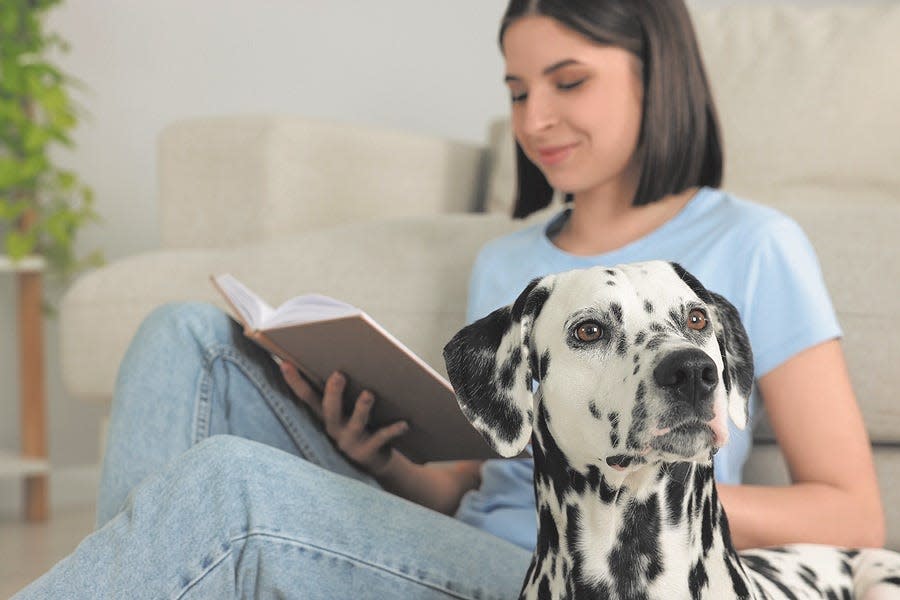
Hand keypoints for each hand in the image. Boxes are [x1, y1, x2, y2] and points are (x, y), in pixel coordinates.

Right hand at [279, 362, 408, 474]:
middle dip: (333, 393)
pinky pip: (382, 438)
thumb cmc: (362, 426)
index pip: (306, 397)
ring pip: (356, 423)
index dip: (294, 381)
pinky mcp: (369, 452)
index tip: (285, 363)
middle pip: (329, 410)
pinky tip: (404, 423)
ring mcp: (351, 442)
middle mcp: (334, 430)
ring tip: (368, 394)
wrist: (377, 462)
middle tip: (339, 375)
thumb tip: (343, 360)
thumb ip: (342, 391)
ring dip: (362, 408)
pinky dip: (393, 430)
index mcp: (326, 416)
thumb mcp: (347, 411)